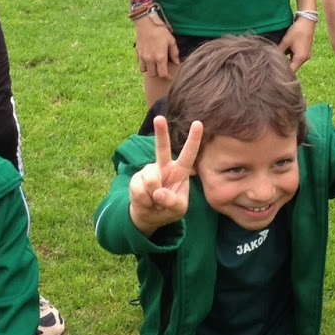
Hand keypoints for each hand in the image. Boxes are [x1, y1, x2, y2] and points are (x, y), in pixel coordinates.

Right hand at [127, 115, 202, 232]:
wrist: (149, 216)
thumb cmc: (169, 208)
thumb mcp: (178, 209)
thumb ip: (172, 202)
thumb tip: (158, 192)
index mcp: (180, 171)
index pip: (188, 154)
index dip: (194, 139)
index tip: (198, 123)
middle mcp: (163, 166)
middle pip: (162, 148)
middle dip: (160, 132)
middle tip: (159, 118)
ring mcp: (148, 172)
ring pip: (151, 180)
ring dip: (153, 197)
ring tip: (155, 202)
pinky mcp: (136, 179)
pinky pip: (140, 191)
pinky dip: (144, 202)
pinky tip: (146, 202)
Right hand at [133, 15, 178, 80]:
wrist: (146, 22)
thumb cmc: (160, 30)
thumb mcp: (171, 40)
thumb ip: (174, 53)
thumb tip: (177, 62)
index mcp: (160, 57)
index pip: (163, 74)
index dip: (167, 77)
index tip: (170, 76)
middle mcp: (150, 59)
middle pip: (153, 74)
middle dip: (158, 74)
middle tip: (162, 69)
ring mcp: (142, 56)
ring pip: (144, 70)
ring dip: (149, 70)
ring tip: (154, 65)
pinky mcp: (137, 53)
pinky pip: (139, 63)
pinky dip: (143, 64)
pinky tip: (148, 59)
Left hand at [277, 17, 315, 72]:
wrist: (308, 21)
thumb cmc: (297, 30)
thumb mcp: (286, 41)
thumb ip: (279, 51)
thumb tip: (271, 58)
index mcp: (300, 58)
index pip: (291, 71)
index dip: (283, 72)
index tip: (274, 73)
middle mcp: (305, 59)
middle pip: (293, 67)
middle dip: (284, 66)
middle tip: (274, 66)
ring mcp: (306, 55)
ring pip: (295, 62)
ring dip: (287, 61)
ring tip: (278, 58)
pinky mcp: (306, 51)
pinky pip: (297, 57)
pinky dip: (291, 56)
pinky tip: (285, 52)